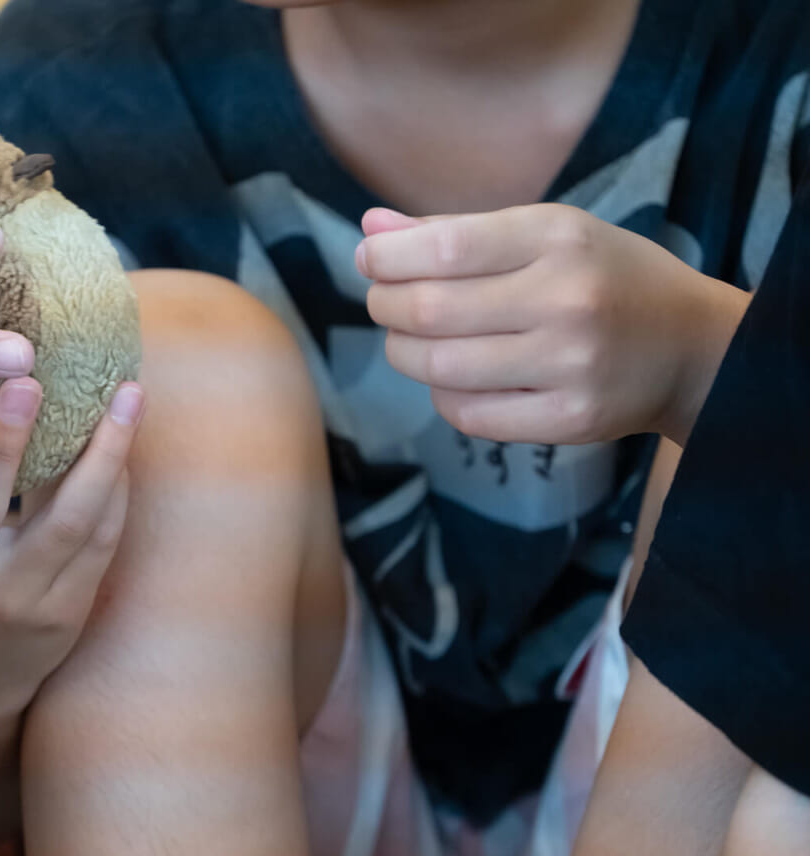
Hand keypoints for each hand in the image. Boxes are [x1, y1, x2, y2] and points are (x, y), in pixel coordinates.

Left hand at [356, 205, 752, 445]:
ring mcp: (570, 365)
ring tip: (413, 339)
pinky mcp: (570, 420)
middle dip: (385, 304)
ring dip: (405, 352)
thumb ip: (456, 232)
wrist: (692, 348)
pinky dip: (442, 395)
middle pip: (429, 310)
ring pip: (438, 367)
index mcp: (559, 238)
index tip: (368, 259)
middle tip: (384, 301)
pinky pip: (466, 414)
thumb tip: (370, 230)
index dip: (388, 256)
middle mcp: (567, 299)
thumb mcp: (546, 233)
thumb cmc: (603, 279)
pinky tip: (455, 378)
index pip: (445, 247)